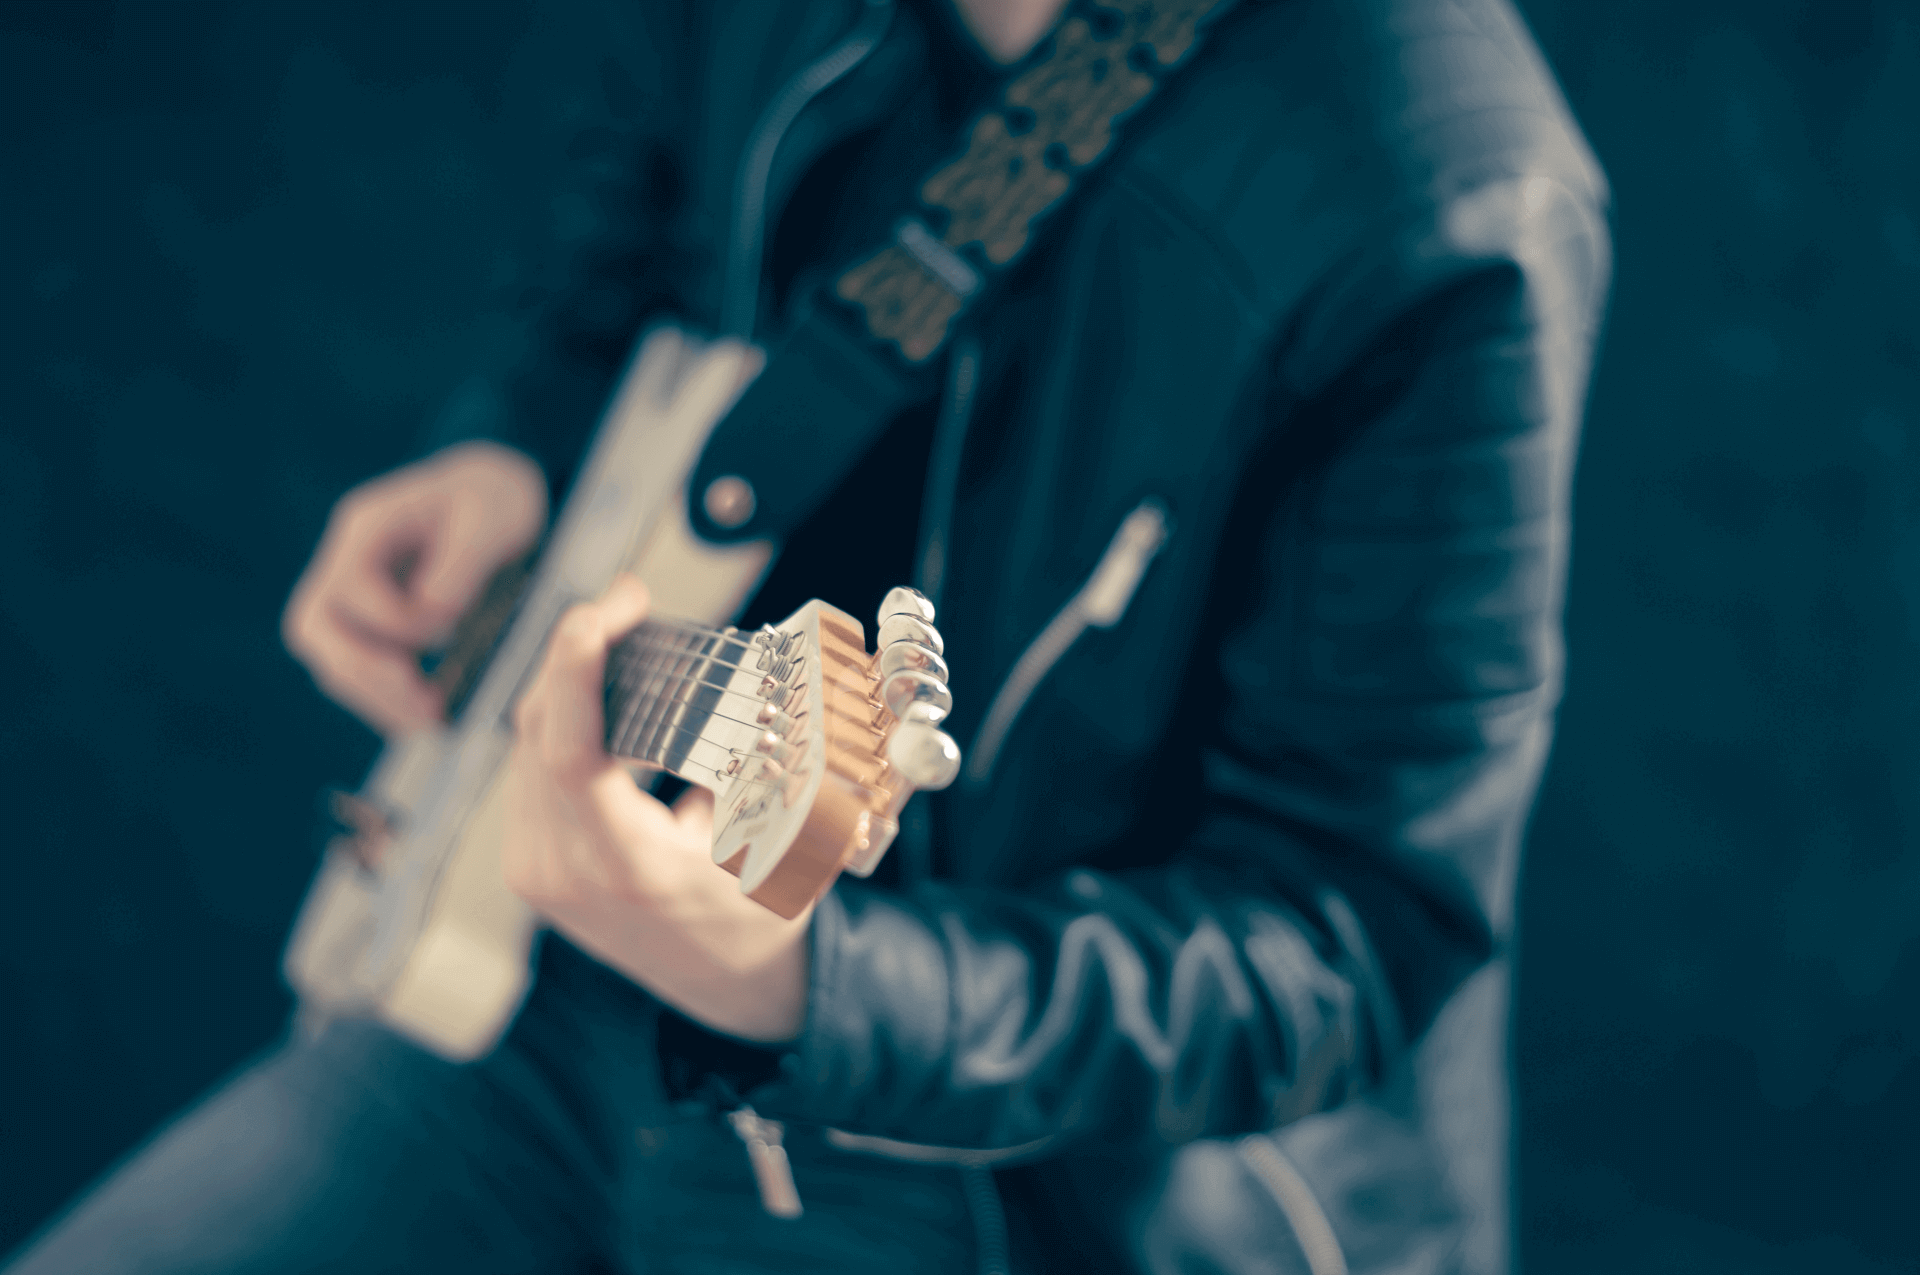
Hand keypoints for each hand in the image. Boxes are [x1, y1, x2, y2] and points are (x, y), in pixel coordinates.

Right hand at [283, 442, 545, 734]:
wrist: (495, 493)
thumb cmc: (494, 497)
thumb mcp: (492, 515)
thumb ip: (461, 562)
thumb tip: (433, 613)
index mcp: (367, 526)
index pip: (351, 587)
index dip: (397, 620)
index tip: (450, 629)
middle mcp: (346, 561)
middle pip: (314, 628)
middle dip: (365, 674)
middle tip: (422, 705)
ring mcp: (351, 594)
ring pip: (329, 657)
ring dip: (374, 697)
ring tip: (430, 721)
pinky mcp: (370, 623)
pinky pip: (356, 669)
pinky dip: (385, 698)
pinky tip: (427, 714)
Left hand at [501, 575, 810, 1043]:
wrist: (729, 988)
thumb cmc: (761, 913)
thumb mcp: (779, 839)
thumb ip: (761, 766)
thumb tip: (752, 677)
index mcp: (628, 865)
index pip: (569, 750)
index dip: (575, 665)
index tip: (605, 609)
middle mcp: (566, 871)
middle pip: (541, 730)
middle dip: (578, 653)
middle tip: (628, 605)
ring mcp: (536, 872)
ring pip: (528, 744)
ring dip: (567, 684)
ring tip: (621, 641)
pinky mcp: (528, 866)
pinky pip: (528, 771)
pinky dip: (561, 723)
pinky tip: (603, 698)